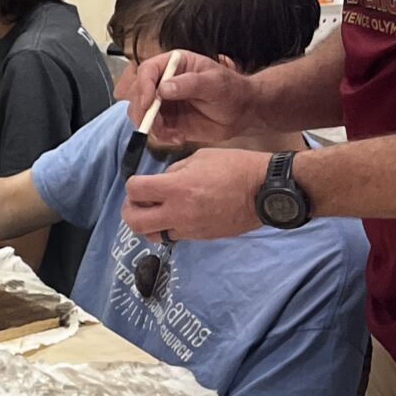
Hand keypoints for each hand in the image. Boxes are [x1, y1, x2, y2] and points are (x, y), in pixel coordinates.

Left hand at [122, 149, 261, 240]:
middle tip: (138, 202)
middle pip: (134, 222)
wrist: (266, 191)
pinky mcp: (200, 237)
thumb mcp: (200, 157)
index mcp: (177, 187)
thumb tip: (162, 181)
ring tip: (156, 211)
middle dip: (130, 210)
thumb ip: (175, 170)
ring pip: (151, 235)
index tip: (140, 182)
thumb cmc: (237, 167)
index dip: (133, 185)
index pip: (134, 190)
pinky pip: (173, 236)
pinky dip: (169, 227)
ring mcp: (189, 228)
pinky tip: (178, 215)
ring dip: (147, 223)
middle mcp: (178, 212)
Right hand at [126, 51, 251, 145]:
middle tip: (158, 125)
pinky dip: (161, 136)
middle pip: (138, 94)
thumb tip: (163, 89)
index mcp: (174, 64)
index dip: (143, 87)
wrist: (241, 113)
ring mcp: (163, 102)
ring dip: (151, 127)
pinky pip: (153, 129)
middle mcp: (163, 81)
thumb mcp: (215, 83)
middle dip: (144, 112)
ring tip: (172, 134)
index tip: (149, 104)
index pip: (147, 70)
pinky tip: (178, 137)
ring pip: (140, 113)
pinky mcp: (166, 120)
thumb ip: (190, 84)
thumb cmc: (232, 91)